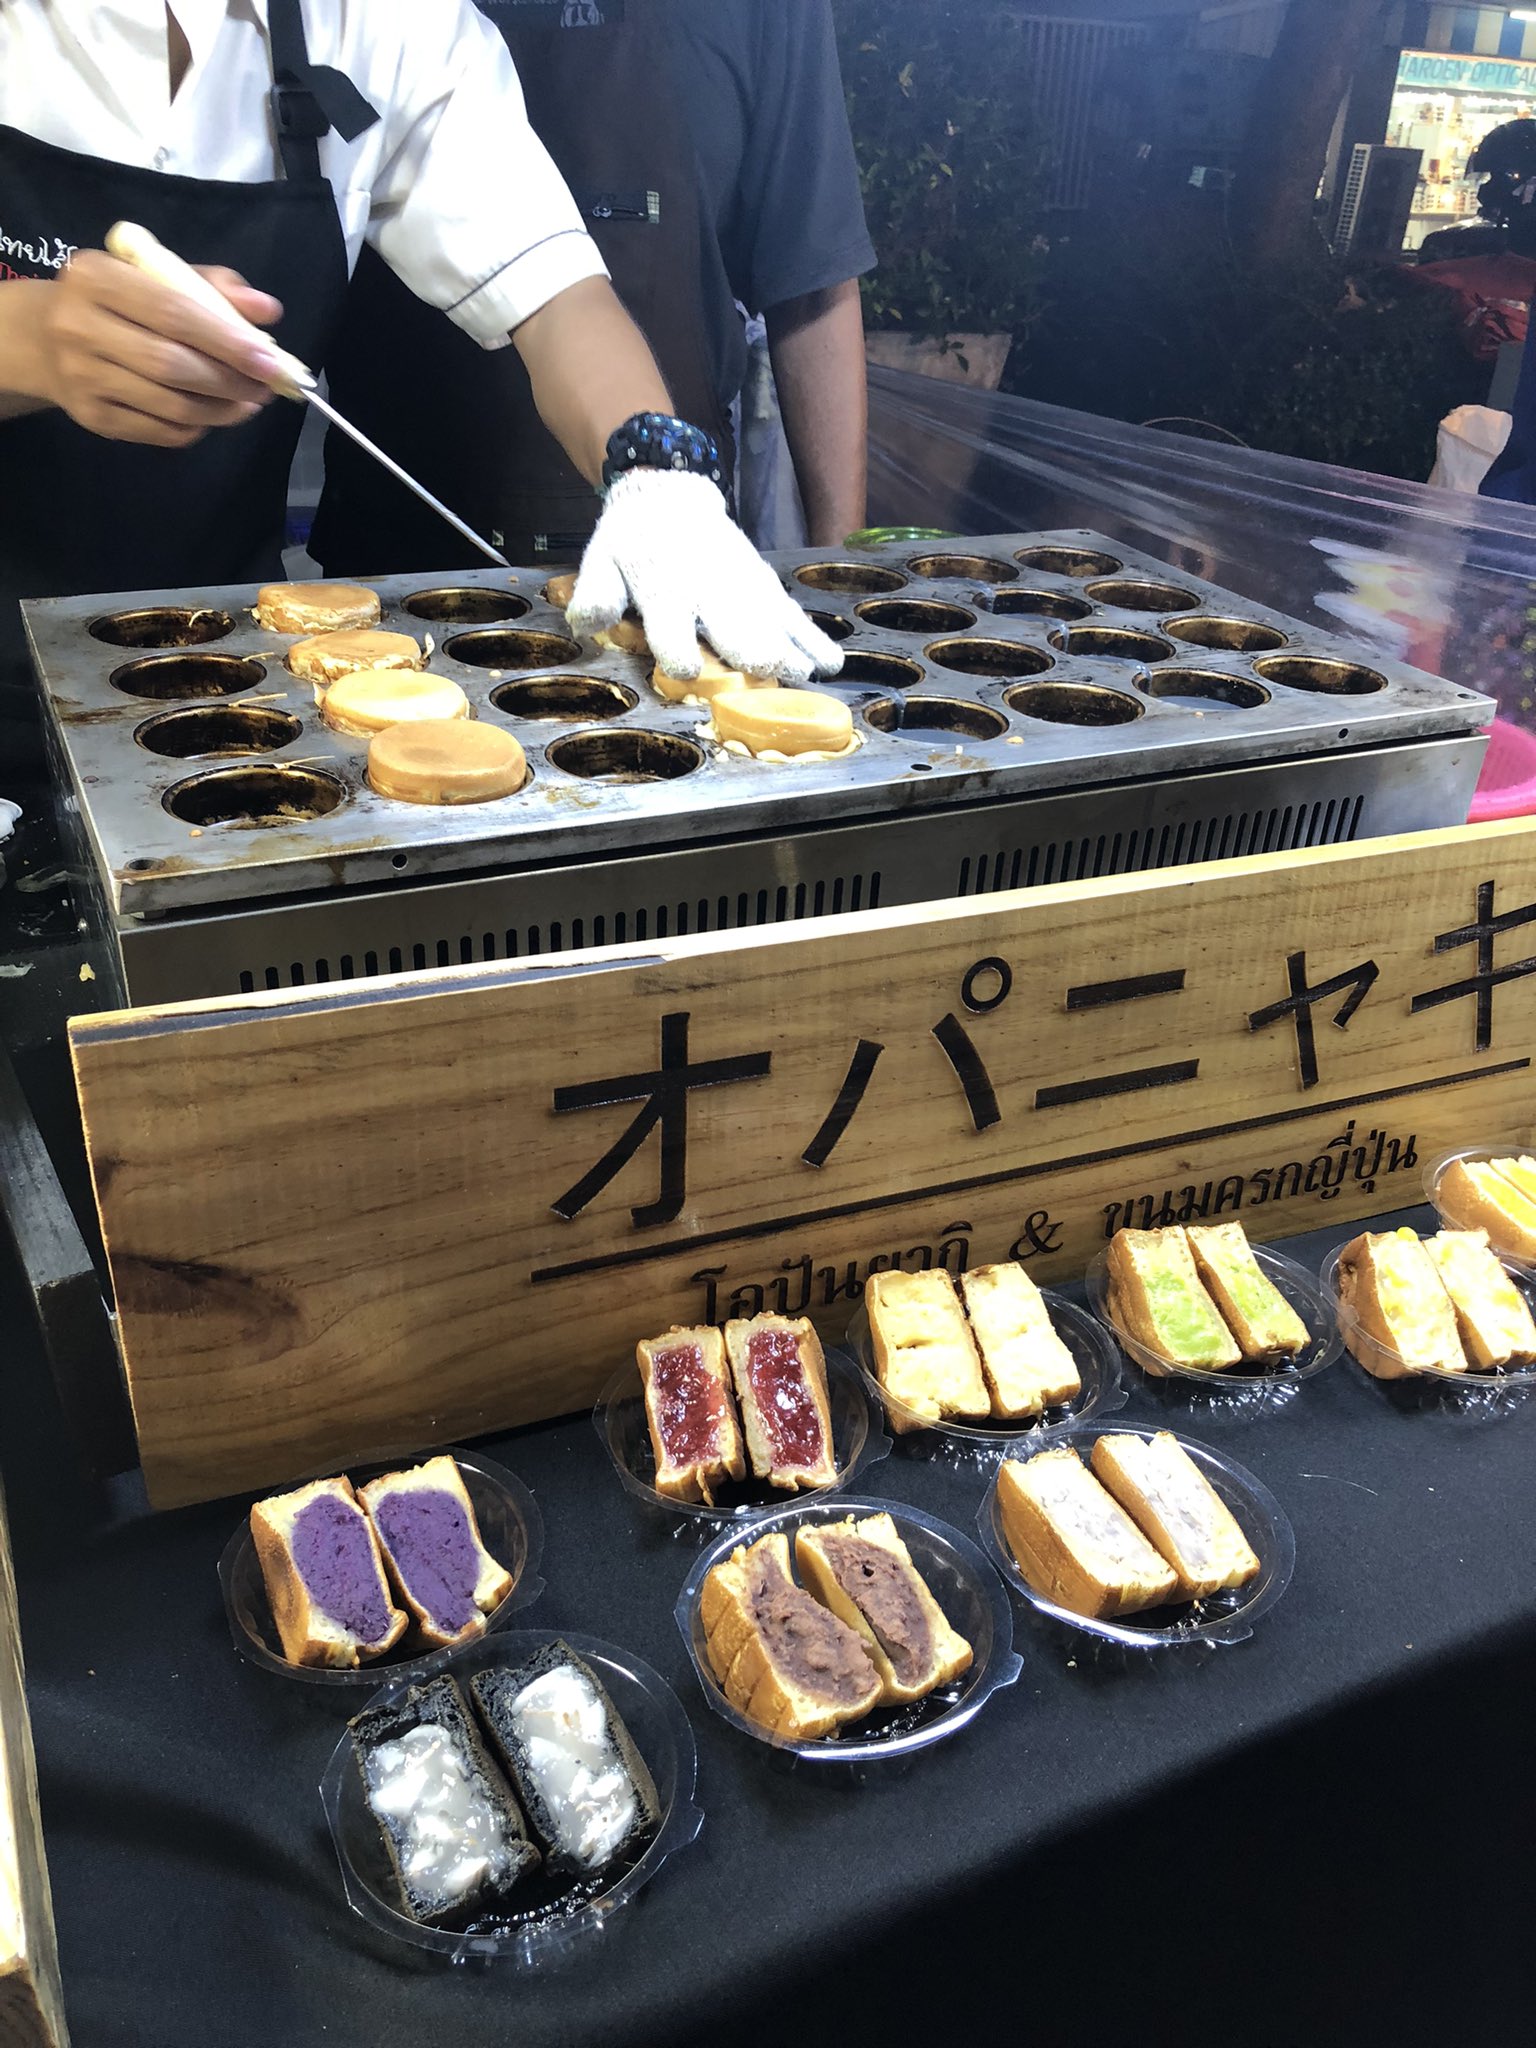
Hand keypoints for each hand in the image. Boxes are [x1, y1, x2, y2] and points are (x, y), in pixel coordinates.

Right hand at [33, 251, 286, 447]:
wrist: (44, 338)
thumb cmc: (114, 302)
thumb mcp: (154, 277)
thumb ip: (211, 286)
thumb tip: (268, 310)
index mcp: (96, 277)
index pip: (173, 312)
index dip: (227, 340)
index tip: (268, 360)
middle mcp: (79, 326)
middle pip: (172, 364)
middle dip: (229, 380)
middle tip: (265, 387)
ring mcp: (82, 377)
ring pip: (170, 404)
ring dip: (221, 409)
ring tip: (248, 403)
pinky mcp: (91, 417)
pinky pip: (160, 431)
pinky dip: (196, 427)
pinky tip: (213, 415)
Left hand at [568, 472, 844, 682]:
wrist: (668, 494)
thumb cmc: (631, 541)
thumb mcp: (600, 561)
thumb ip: (595, 593)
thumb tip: (586, 623)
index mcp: (662, 589)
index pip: (668, 623)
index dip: (675, 646)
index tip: (687, 669)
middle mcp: (706, 589)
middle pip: (731, 622)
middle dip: (748, 645)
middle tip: (768, 669)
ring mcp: (739, 586)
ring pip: (768, 620)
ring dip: (789, 645)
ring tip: (807, 673)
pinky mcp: (761, 584)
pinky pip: (789, 612)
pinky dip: (811, 636)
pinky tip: (829, 661)